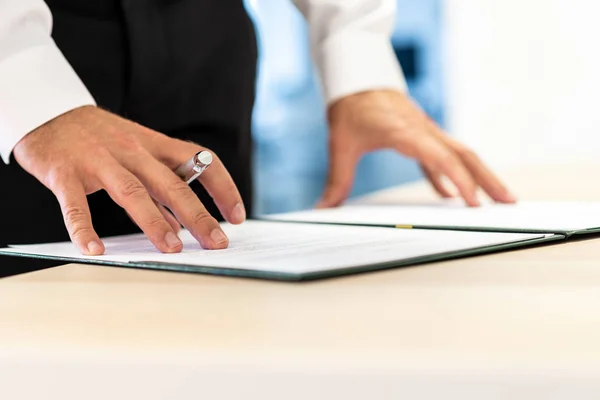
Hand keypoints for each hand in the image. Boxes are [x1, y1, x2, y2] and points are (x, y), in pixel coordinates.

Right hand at [13, 106, 245, 254]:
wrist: (46, 111)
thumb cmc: (98, 139)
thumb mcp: (134, 153)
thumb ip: (156, 189)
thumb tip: (180, 225)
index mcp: (153, 144)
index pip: (199, 161)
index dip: (222, 187)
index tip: (237, 216)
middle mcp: (131, 150)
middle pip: (172, 183)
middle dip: (198, 215)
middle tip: (217, 242)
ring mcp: (98, 161)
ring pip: (133, 192)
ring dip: (155, 222)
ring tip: (174, 248)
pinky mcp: (65, 173)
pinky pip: (76, 205)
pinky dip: (84, 229)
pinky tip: (95, 250)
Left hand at [317, 90, 516, 207]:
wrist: (355, 78)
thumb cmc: (350, 106)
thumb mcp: (340, 144)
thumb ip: (337, 179)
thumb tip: (323, 207)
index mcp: (407, 132)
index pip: (441, 159)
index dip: (460, 181)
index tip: (473, 203)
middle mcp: (423, 130)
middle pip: (465, 155)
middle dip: (488, 179)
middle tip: (508, 202)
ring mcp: (425, 131)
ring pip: (460, 153)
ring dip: (479, 175)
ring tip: (495, 199)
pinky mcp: (420, 133)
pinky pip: (440, 156)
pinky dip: (448, 175)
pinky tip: (447, 194)